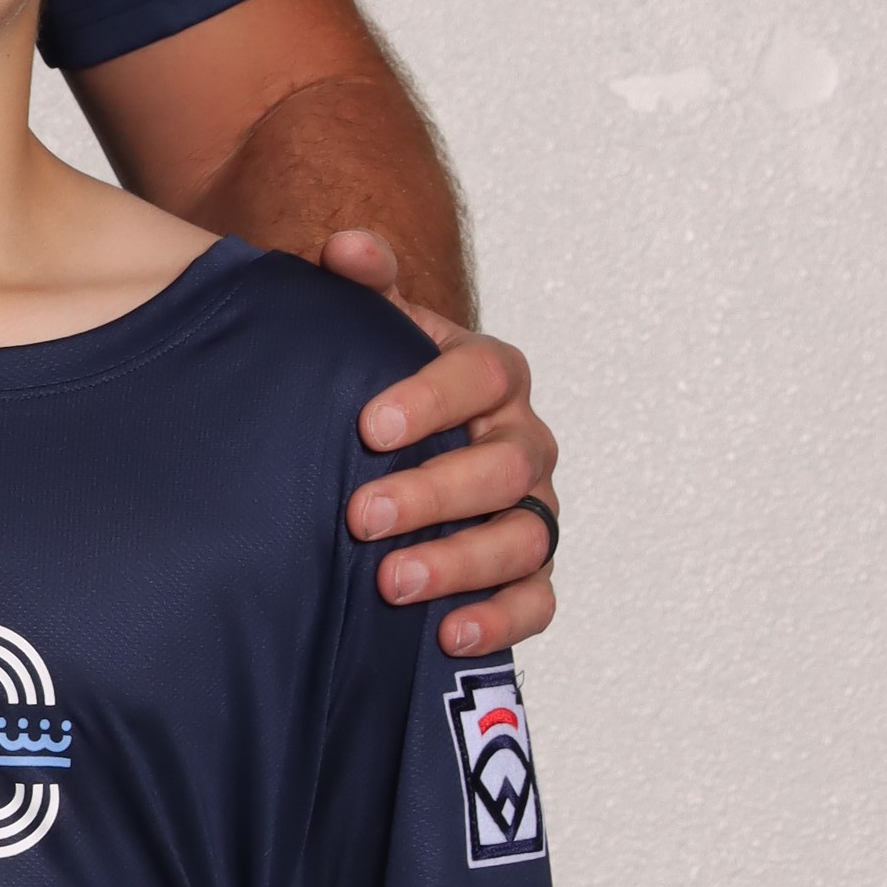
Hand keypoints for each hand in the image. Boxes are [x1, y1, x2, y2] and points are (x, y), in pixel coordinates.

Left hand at [320, 230, 558, 659]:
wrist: (382, 448)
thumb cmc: (375, 388)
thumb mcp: (363, 332)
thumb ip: (358, 287)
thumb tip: (347, 250)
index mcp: (489, 375)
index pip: (485, 374)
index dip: (432, 399)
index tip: (369, 426)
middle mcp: (523, 440)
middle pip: (506, 465)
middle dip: (435, 493)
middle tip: (363, 515)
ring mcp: (531, 508)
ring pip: (526, 536)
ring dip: (463, 562)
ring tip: (393, 583)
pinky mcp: (530, 572)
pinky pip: (539, 600)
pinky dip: (502, 620)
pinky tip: (450, 636)